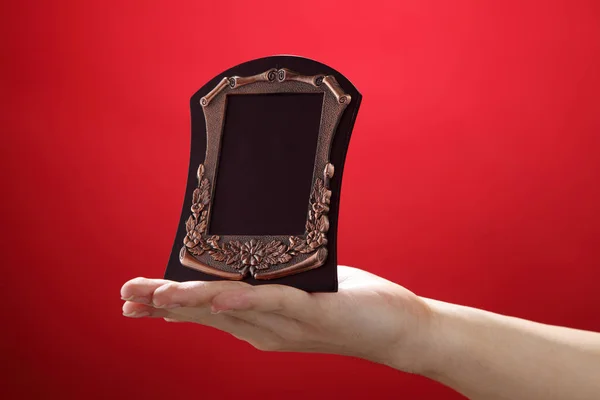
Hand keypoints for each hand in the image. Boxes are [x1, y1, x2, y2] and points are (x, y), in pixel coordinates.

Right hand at [120, 266, 433, 372]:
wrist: (398, 329)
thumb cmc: (350, 303)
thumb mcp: (303, 286)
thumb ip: (273, 280)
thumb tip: (248, 256)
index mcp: (261, 321)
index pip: (207, 311)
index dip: (170, 306)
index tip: (135, 301)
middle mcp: (267, 329)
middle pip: (207, 313)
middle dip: (165, 304)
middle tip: (125, 297)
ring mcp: (289, 325)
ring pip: (232, 310)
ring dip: (193, 301)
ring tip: (156, 295)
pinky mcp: (316, 313)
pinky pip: (277, 304)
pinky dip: (247, 301)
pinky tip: (221, 298)